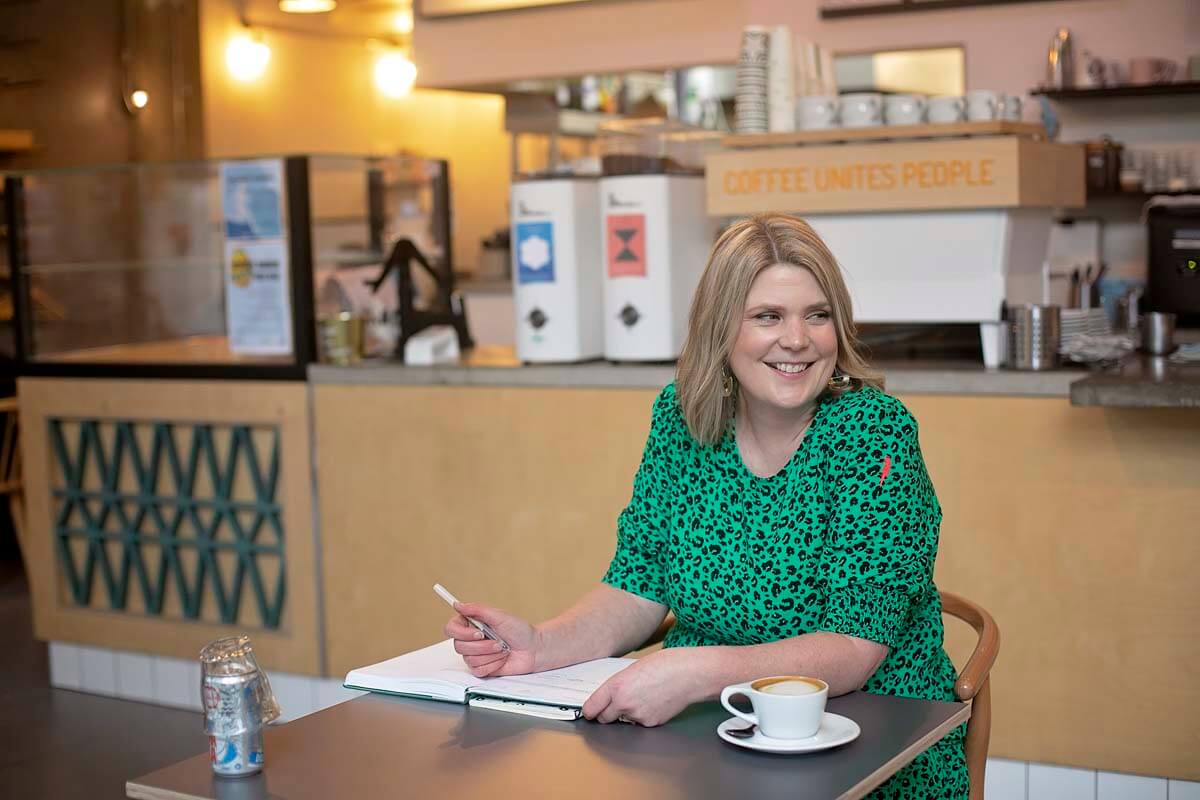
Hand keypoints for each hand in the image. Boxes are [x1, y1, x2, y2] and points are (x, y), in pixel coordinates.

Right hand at [443, 601, 539, 677]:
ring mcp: (475, 655)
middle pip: (459, 646)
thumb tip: (457, 605)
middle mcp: (470, 639)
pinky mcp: (481, 668)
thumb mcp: (499, 615)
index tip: (479, 632)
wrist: (533, 649)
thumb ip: (477, 610)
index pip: (451, 628)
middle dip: (482, 645)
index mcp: (471, 624)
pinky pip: (478, 670)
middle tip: (498, 641)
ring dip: (490, 654)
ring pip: (469, 659)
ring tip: (503, 648)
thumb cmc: (519, 630)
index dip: (461, 632)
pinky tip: (501, 659)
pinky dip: (493, 664)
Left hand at [581, 647, 712, 727]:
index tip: (589, 712)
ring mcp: (637, 716)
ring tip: (644, 696)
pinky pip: (640, 723)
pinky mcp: (650, 724)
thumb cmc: (665, 665)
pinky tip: (654, 702)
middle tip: (616, 704)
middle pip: (604, 719)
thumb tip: (611, 696)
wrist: (688, 674)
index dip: (590, 711)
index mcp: (616, 686)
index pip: (592, 707)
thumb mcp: (632, 669)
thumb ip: (618, 684)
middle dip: (607, 713)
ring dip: (628, 713)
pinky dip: (644, 716)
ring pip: (624, 720)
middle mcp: (623, 703)